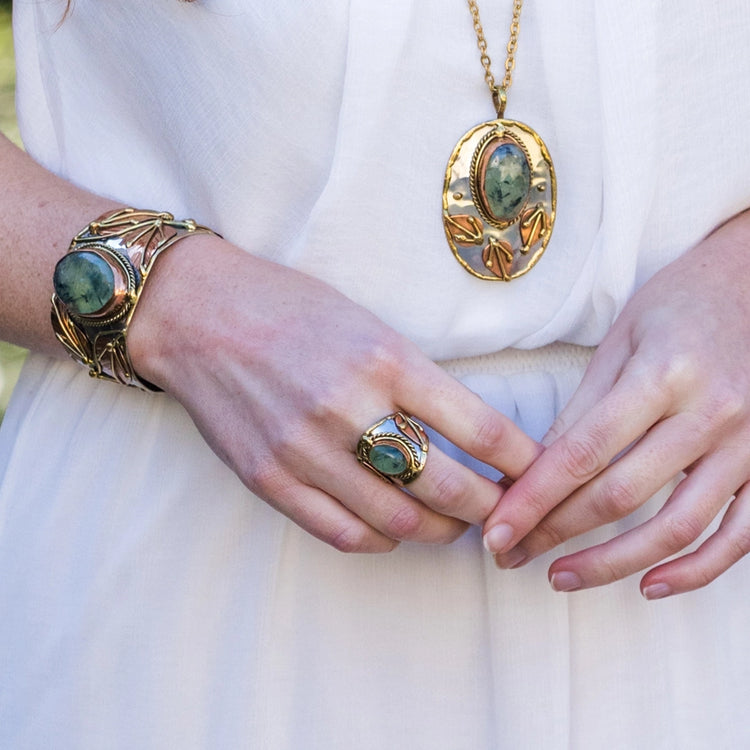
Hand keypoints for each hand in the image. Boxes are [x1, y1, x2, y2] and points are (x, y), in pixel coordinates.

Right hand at [129, 235, 540, 551]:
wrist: (199, 314)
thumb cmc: (290, 307)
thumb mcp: (367, 324)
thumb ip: (416, 380)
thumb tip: (467, 433)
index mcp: (385, 359)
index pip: (479, 428)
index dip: (520, 460)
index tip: (535, 471)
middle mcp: (349, 408)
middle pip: (447, 486)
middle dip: (491, 508)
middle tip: (504, 510)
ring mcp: (305, 450)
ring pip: (399, 519)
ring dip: (440, 531)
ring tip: (455, 524)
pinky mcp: (268, 478)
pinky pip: (341, 532)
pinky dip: (382, 539)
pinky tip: (395, 529)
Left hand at [483, 209, 749, 596]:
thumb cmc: (683, 303)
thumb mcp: (623, 341)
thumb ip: (584, 408)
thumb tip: (532, 469)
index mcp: (662, 375)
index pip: (582, 453)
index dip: (534, 500)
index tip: (496, 531)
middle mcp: (710, 414)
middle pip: (619, 495)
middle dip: (555, 532)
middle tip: (512, 554)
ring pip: (675, 527)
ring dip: (613, 563)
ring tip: (563, 576)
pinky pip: (739, 536)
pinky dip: (696, 570)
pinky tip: (651, 584)